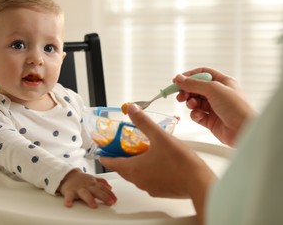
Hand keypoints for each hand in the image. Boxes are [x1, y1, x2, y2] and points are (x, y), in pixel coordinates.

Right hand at [58, 169, 116, 207]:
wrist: (67, 175)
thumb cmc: (81, 179)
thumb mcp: (93, 179)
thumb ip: (102, 183)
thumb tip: (110, 187)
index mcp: (93, 183)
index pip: (103, 188)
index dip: (110, 194)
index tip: (115, 200)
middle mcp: (87, 185)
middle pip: (97, 191)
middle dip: (104, 196)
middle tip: (109, 202)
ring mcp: (78, 188)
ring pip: (85, 193)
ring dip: (89, 199)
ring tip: (93, 205)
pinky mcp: (69, 191)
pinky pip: (69, 196)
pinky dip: (69, 200)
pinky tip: (69, 204)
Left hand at [100, 103, 214, 224]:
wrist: (199, 182)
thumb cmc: (180, 162)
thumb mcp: (159, 136)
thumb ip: (144, 122)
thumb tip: (132, 109)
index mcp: (134, 169)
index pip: (111, 163)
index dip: (105, 156)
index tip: (101, 152)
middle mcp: (139, 181)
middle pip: (122, 170)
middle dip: (119, 159)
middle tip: (120, 148)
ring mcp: (149, 188)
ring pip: (135, 176)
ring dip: (133, 165)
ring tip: (139, 152)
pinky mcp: (160, 191)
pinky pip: (148, 181)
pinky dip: (146, 172)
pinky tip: (156, 163)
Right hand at [174, 67, 254, 145]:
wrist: (244, 130)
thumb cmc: (236, 107)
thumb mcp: (214, 89)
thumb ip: (194, 84)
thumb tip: (178, 78)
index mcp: (223, 82)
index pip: (202, 74)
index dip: (189, 76)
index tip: (176, 80)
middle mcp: (219, 94)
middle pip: (196, 88)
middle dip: (187, 91)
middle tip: (180, 96)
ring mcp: (214, 107)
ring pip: (195, 102)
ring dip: (191, 103)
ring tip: (192, 105)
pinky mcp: (211, 120)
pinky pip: (197, 115)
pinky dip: (195, 114)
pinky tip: (200, 116)